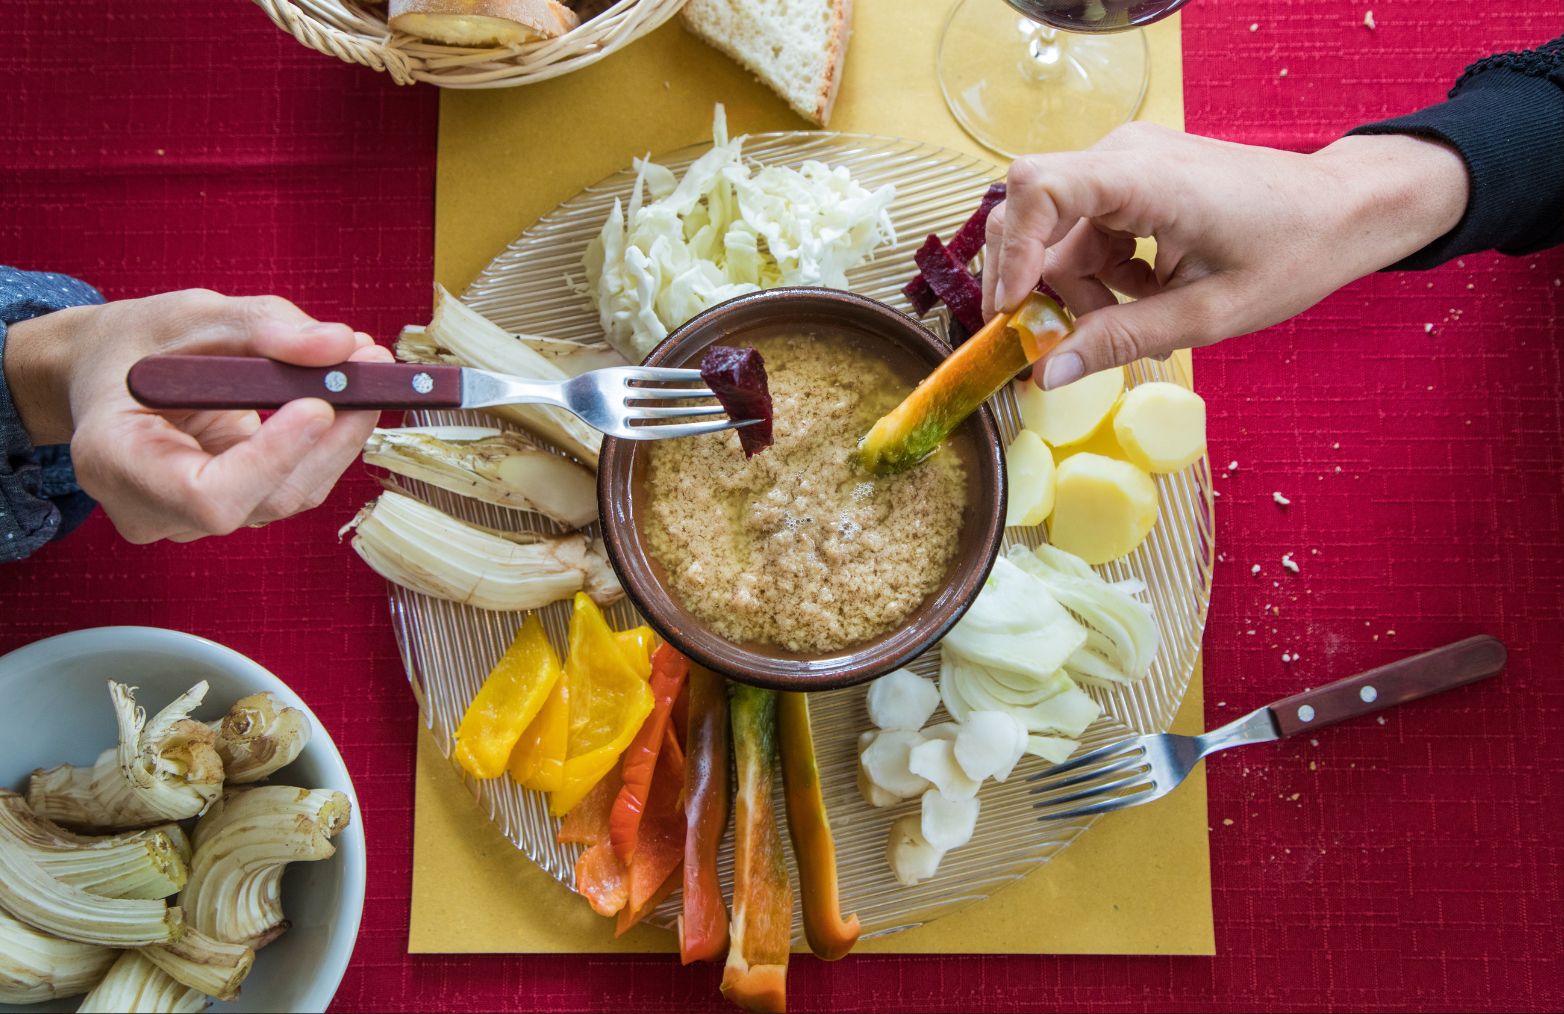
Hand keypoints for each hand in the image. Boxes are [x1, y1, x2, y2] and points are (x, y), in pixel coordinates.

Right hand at [3, 289, 391, 542]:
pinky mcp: (233, 508)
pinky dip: (327, 440)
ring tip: (368, 369)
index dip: (270, 459)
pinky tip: (351, 394)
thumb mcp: (187, 315)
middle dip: (328, 437)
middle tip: (370, 369)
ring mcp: (193, 521)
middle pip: (264, 498)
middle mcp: (153, 508)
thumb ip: (262, 326)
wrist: (110, 373)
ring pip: (288, 495)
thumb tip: (340, 344)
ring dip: (340, 435)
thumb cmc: (136, 344)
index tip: (317, 406)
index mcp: (115, 461)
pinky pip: (292, 485)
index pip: (207, 495)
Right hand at [982, 124, 1469, 387]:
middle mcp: (1124, 155)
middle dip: (1035, 285)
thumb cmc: (1291, 254)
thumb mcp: (1206, 315)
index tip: (1015, 313)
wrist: (1340, 211)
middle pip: (1032, 214)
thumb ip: (1121, 340)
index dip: (1012, 251)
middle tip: (1056, 342)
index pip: (1040, 188)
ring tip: (1130, 321)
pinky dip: (1096, 273)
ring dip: (1075, 289)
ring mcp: (1124, 162)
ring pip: (1055, 234)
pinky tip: (1141, 294)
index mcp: (1148, 177)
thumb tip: (1046, 373)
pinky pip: (1081, 230)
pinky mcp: (1128, 178)